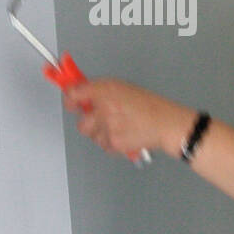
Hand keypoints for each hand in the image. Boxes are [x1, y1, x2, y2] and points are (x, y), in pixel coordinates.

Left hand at [62, 78, 189, 159]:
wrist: (164, 123)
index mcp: (105, 90)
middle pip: (81, 122)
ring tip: (118, 127)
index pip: (73, 94)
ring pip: (92, 136)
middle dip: (89, 123)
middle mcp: (103, 108)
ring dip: (101, 133)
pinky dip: (111, 143)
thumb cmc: (149, 105)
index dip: (69, 98)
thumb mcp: (122, 88)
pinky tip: (123, 134)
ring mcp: (107, 127)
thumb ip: (100, 90)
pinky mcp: (113, 142)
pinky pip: (104, 145)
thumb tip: (82, 92)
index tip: (69, 100)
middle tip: (100, 119)